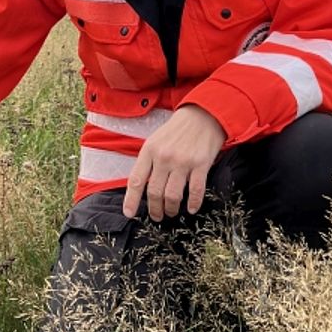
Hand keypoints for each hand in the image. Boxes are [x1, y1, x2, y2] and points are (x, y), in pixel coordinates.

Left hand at [122, 105, 226, 221]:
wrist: (203, 115)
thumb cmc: (177, 130)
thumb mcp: (155, 140)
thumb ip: (148, 162)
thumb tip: (142, 187)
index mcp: (149, 150)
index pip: (136, 180)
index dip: (131, 200)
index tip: (129, 213)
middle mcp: (164, 157)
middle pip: (154, 192)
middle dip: (154, 209)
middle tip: (157, 216)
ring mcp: (183, 161)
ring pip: (172, 195)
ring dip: (171, 208)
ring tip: (172, 212)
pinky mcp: (201, 164)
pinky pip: (196, 190)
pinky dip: (193, 203)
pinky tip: (191, 208)